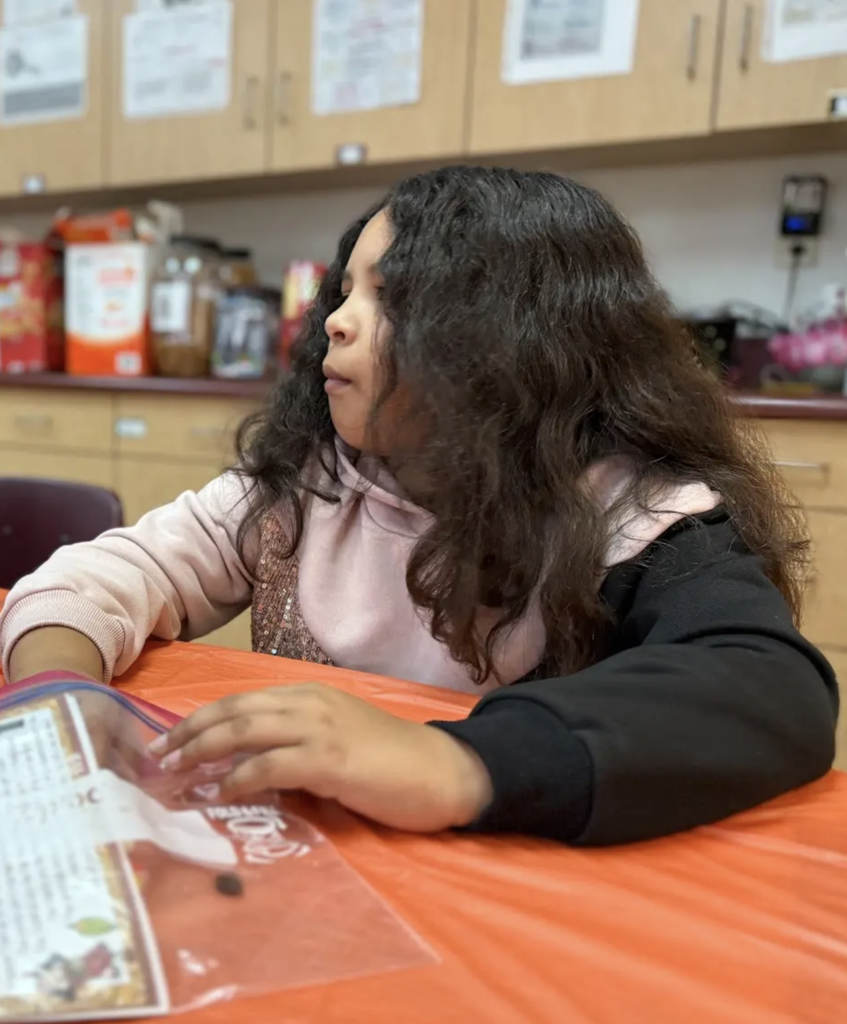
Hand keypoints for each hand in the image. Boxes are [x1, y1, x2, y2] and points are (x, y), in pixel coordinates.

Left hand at [149, 683, 493, 831]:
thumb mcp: (336, 743)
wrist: (443, 770)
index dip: (198, 720)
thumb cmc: (391, 762)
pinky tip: (218, 794)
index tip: (166, 742)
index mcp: (308, 695)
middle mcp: (308, 703)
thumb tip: (245, 770)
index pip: (240, 701)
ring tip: (171, 775)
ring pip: (243, 730)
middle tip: (154, 759)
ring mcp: (319, 728)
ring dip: (201, 752)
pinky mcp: (330, 759)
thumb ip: (295, 747)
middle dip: (187, 733)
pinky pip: (270, 764)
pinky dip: (237, 778)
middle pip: (232, 710)